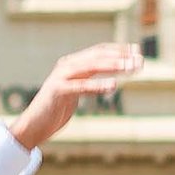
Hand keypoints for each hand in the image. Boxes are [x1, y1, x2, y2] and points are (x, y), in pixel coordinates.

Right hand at [10, 41, 143, 156]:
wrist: (34, 125)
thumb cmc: (55, 109)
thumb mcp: (75, 92)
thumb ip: (88, 81)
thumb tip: (111, 77)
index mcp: (72, 64)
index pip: (99, 51)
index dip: (118, 49)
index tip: (137, 51)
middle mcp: (67, 66)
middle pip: (98, 56)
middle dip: (121, 57)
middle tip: (140, 60)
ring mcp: (61, 77)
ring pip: (92, 66)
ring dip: (114, 66)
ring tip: (132, 68)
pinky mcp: (58, 90)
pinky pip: (81, 86)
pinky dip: (98, 85)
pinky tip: (113, 85)